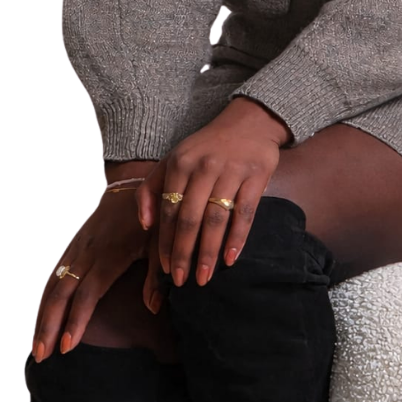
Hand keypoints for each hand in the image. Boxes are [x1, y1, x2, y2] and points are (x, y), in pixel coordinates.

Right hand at [31, 164, 161, 363]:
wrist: (130, 184)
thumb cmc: (149, 218)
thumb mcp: (159, 242)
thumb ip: (156, 274)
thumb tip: (154, 306)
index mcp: (110, 256)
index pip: (89, 294)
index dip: (77, 320)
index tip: (67, 346)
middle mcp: (87, 254)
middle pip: (63, 293)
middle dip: (50, 325)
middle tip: (41, 355)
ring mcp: (77, 249)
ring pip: (53, 284)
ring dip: (41, 315)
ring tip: (35, 346)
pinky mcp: (73, 246)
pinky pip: (53, 273)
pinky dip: (43, 297)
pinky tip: (38, 316)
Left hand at [136, 105, 283, 292]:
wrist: (249, 121)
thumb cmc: (206, 147)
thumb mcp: (173, 159)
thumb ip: (151, 188)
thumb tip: (145, 225)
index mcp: (180, 163)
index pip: (169, 210)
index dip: (165, 241)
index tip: (165, 269)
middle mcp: (204, 167)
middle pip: (190, 218)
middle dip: (184, 253)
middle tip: (181, 281)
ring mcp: (231, 170)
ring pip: (216, 219)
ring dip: (208, 252)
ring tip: (204, 278)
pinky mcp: (256, 174)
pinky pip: (245, 212)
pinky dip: (238, 238)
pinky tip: (231, 259)